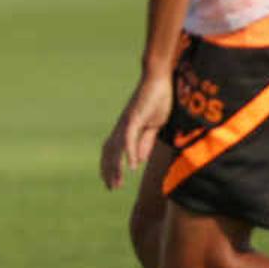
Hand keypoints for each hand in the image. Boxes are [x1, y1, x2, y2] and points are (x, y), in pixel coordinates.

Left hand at [99, 70, 173, 190]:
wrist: (159, 79)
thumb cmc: (157, 100)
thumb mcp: (153, 126)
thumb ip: (145, 143)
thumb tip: (137, 161)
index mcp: (125, 128)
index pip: (112, 150)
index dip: (110, 166)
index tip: (110, 183)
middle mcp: (122, 126)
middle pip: (110, 151)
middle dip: (109, 171)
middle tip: (110, 188)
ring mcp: (126, 121)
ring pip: (117, 148)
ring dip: (116, 167)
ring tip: (116, 183)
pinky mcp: (135, 116)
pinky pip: (129, 137)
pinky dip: (129, 151)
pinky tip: (131, 165)